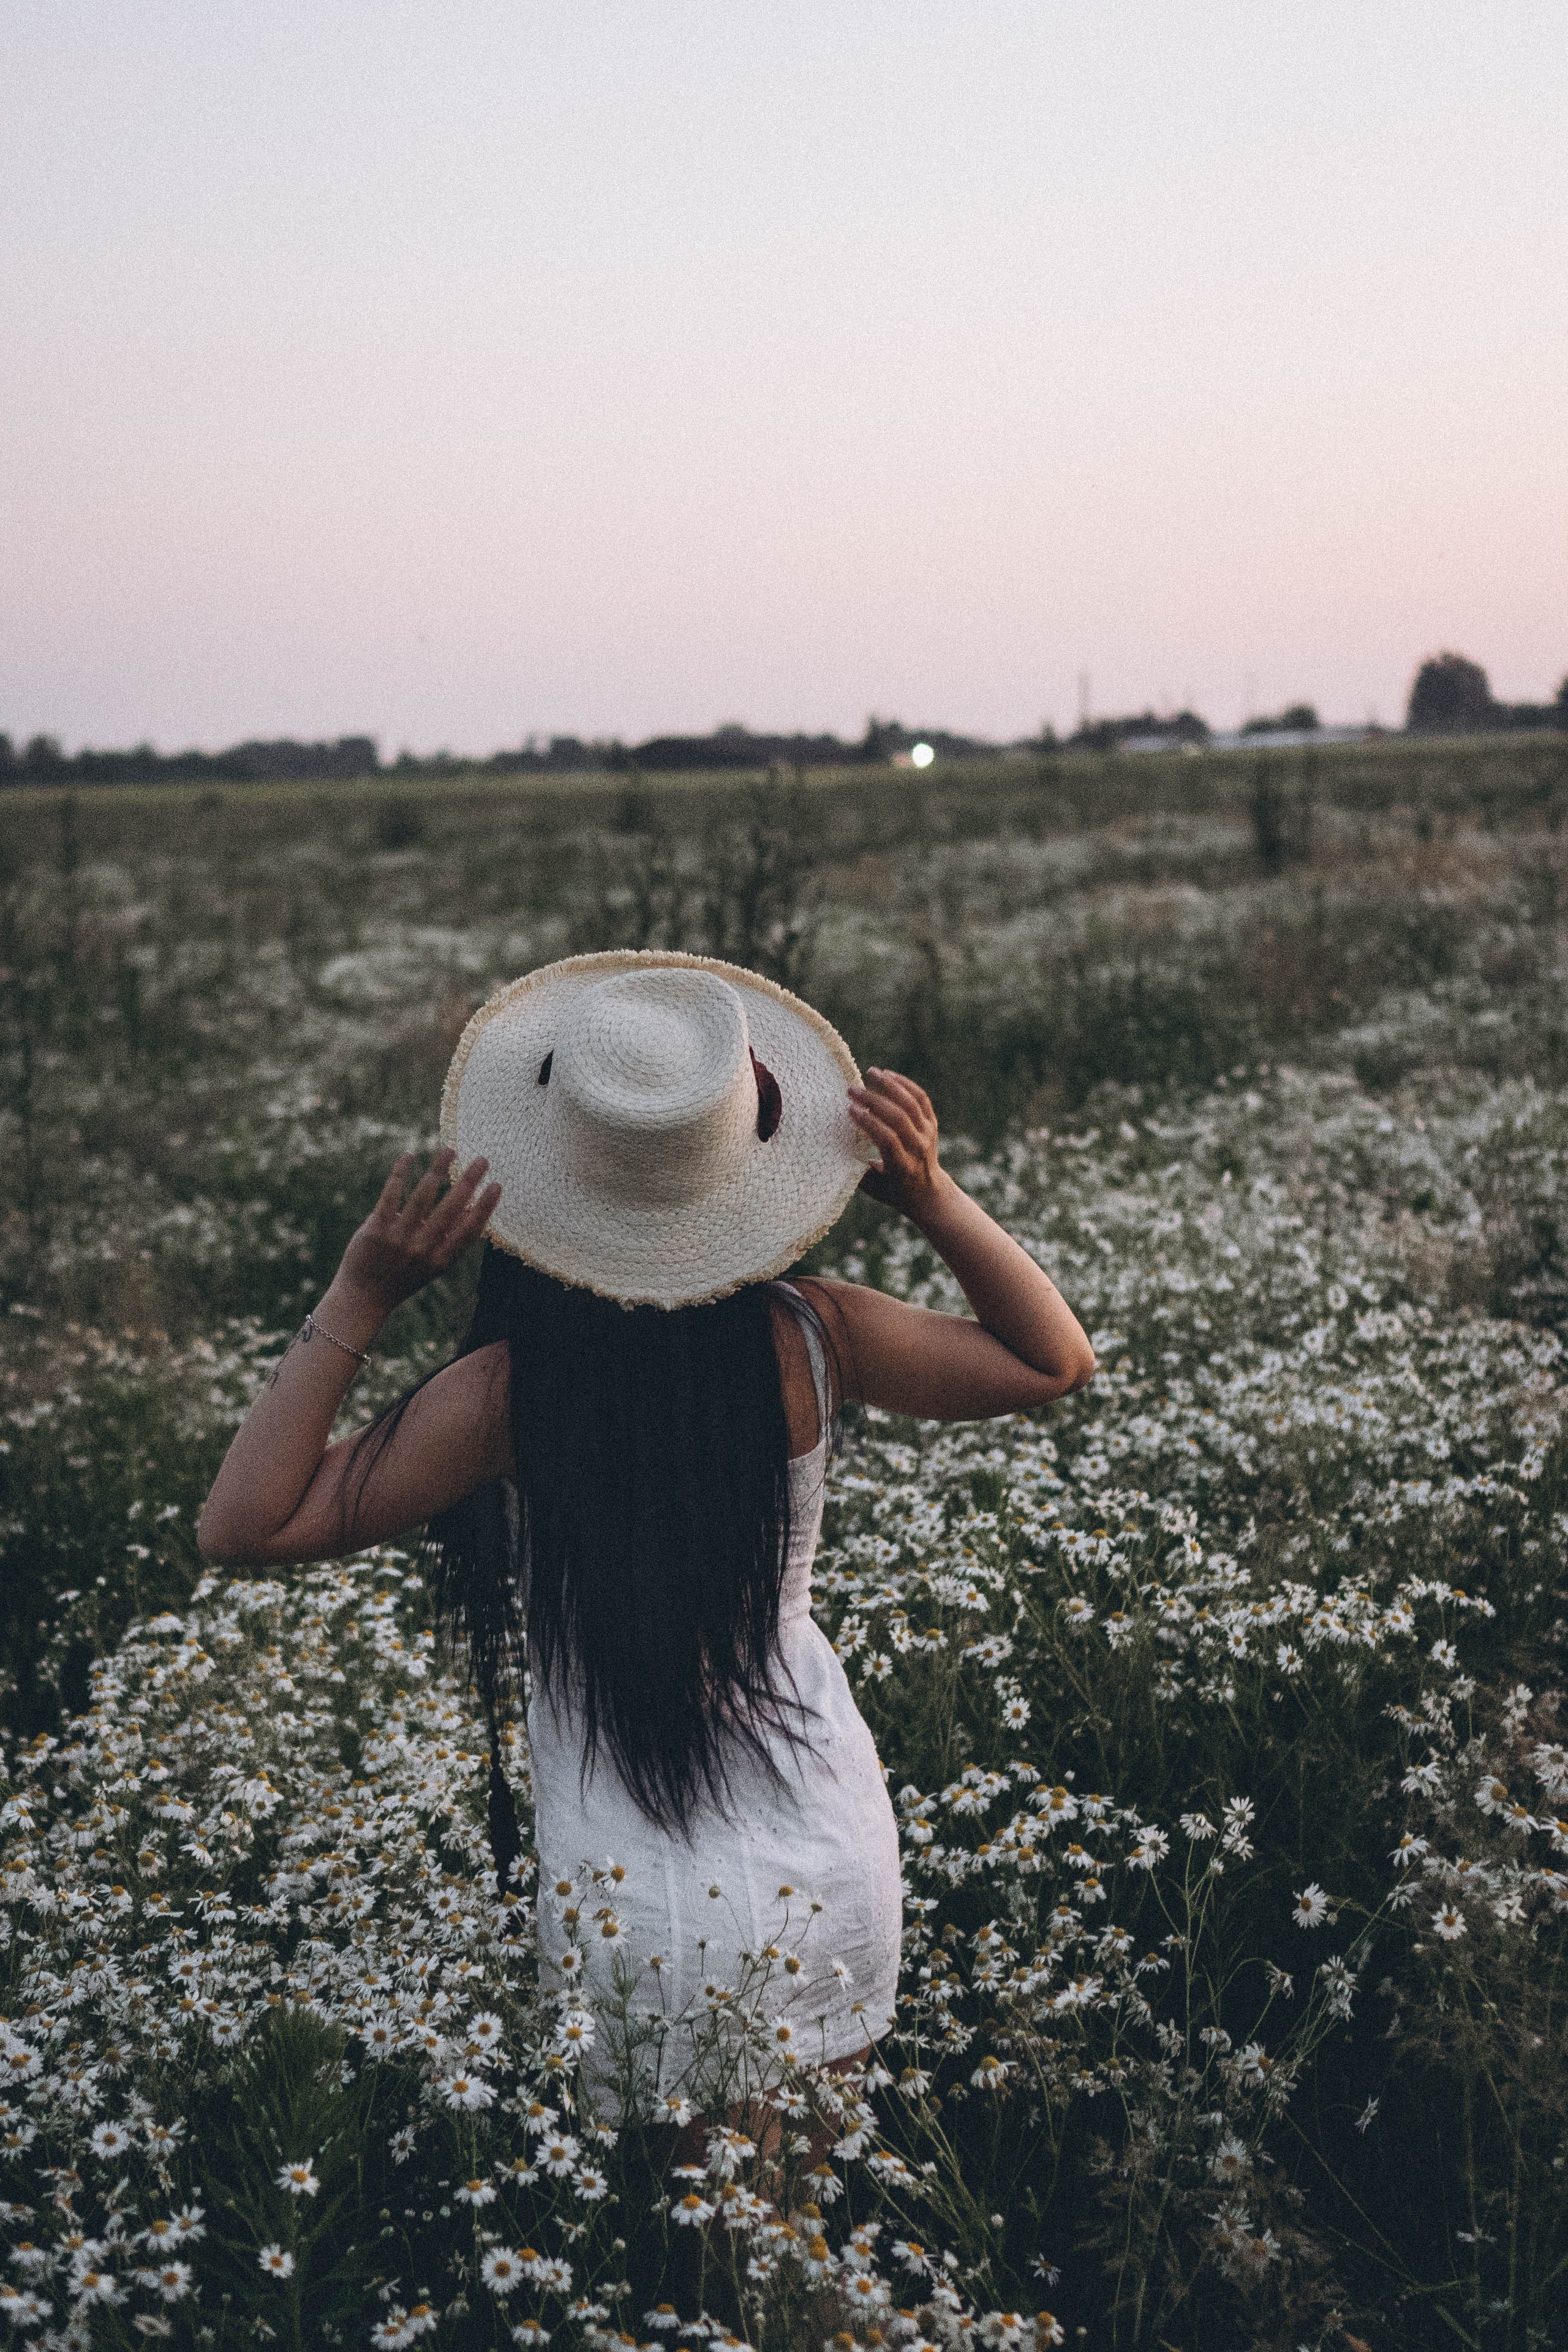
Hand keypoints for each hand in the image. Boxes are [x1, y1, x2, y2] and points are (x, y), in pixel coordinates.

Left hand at [335, 1150, 501, 1316]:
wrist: (363, 1298)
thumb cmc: (402, 1277)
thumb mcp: (432, 1266)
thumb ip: (449, 1240)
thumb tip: (471, 1208)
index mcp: (441, 1260)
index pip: (470, 1230)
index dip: (485, 1207)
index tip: (497, 1185)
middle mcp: (423, 1250)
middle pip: (450, 1209)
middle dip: (468, 1182)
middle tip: (483, 1160)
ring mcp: (399, 1239)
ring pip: (423, 1197)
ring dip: (438, 1170)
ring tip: (449, 1150)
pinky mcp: (376, 1230)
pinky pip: (392, 1195)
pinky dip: (401, 1173)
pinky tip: (409, 1155)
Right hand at [848, 1069, 953, 1224]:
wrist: (928, 1193)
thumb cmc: (893, 1191)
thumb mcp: (873, 1188)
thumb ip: (856, 1170)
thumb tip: (833, 1148)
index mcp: (902, 1166)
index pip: (887, 1138)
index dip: (869, 1122)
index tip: (850, 1109)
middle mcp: (918, 1148)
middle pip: (898, 1117)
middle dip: (873, 1100)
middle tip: (852, 1090)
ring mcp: (927, 1134)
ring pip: (911, 1103)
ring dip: (890, 1085)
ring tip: (871, 1072)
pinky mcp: (932, 1124)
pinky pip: (921, 1099)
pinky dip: (906, 1084)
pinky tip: (889, 1075)